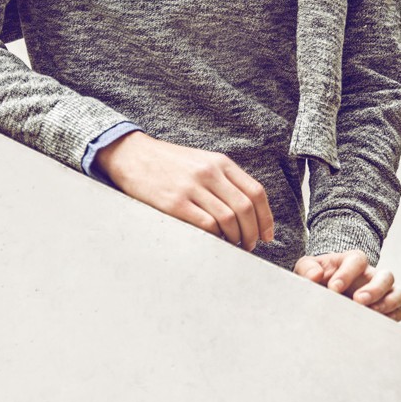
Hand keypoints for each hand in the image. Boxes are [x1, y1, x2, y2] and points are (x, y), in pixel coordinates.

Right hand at [94, 131, 273, 250]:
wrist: (133, 156)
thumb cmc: (169, 163)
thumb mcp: (202, 161)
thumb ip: (224, 179)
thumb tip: (248, 210)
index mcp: (220, 162)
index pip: (256, 192)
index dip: (266, 218)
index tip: (267, 235)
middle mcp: (209, 173)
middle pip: (246, 209)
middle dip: (253, 233)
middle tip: (251, 245)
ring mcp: (192, 188)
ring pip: (229, 219)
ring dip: (236, 238)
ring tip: (234, 245)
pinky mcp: (175, 203)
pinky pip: (206, 225)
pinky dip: (216, 238)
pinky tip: (215, 241)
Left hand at [293, 249, 400, 321]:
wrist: (325, 290)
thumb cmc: (318, 277)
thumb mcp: (307, 268)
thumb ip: (308, 268)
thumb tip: (315, 276)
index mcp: (353, 261)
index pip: (358, 260)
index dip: (348, 273)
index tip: (333, 288)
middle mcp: (372, 275)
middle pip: (386, 276)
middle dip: (374, 289)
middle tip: (358, 301)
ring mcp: (383, 291)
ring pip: (399, 293)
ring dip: (388, 303)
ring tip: (371, 313)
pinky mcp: (387, 307)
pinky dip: (395, 317)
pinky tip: (379, 324)